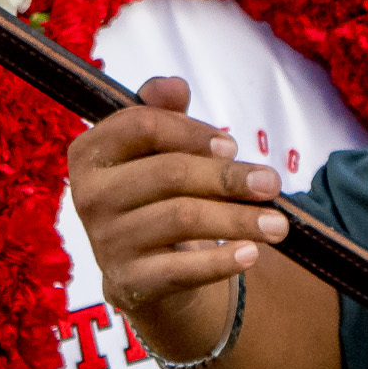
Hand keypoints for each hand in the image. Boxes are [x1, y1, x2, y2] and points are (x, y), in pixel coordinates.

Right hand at [66, 76, 285, 368]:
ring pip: (182, 218)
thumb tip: (174, 85)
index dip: (192, 131)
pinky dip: (221, 261)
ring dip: (238, 219)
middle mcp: (88, 197)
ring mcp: (105, 242)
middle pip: (169, 173)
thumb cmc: (155, 194)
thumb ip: (163, 111)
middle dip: (228, 176)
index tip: (232, 145)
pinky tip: (252, 253)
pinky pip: (181, 270)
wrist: (145, 271)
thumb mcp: (155, 151)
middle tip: (272, 183)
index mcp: (89, 153)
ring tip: (279, 224)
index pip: (141, 125)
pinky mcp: (128, 283)